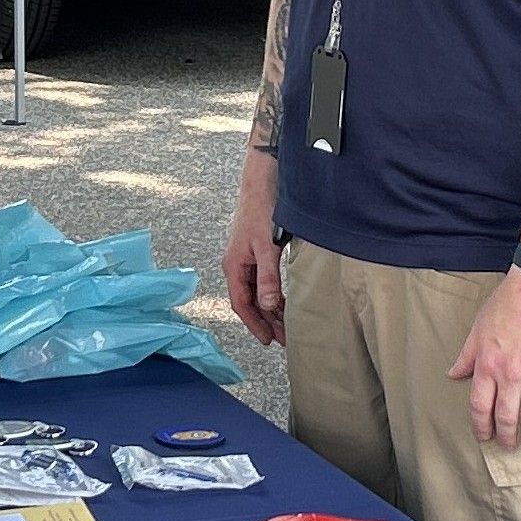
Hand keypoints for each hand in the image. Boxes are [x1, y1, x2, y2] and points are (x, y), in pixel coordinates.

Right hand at [224, 156, 285, 345]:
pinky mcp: (256, 252)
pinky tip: (284, 302)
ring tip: (286, 325)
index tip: (268, 340)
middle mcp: (237, 265)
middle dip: (266, 321)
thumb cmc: (261, 209)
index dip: (255, 324)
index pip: (242, 304)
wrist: (262, 181)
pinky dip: (273, 294)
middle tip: (284, 338)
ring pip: (257, 292)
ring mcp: (246, 259)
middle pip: (250, 302)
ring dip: (271, 309)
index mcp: (234, 266)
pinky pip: (262, 281)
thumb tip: (268, 304)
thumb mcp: (266, 246)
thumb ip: (268, 277)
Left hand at [449, 269, 520, 447]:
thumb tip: (453, 374)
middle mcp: (510, 374)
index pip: (480, 407)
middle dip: (506, 436)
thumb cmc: (508, 302)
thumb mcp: (478, 328)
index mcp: (487, 365)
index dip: (481, 427)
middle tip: (508, 445)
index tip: (485, 436)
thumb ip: (466, 355)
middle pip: (506, 416)